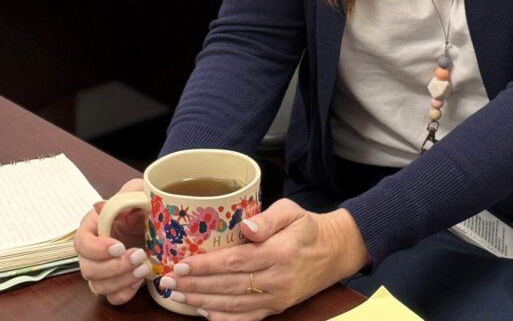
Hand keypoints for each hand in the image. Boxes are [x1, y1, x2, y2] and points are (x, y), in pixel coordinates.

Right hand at [74, 177, 148, 303]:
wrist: (161, 220)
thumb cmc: (144, 202)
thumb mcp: (138, 192)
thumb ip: (123, 196)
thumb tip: (99, 206)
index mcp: (93, 226)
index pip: (81, 242)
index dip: (97, 248)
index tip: (119, 247)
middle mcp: (93, 251)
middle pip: (88, 268)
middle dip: (113, 267)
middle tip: (139, 255)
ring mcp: (103, 269)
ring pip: (98, 286)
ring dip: (121, 281)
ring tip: (144, 269)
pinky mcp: (117, 282)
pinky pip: (112, 297)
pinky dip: (124, 293)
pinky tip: (139, 282)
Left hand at [156, 198, 367, 319]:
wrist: (335, 252)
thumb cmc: (307, 226)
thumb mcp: (292, 211)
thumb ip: (269, 218)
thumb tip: (245, 227)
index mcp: (279, 253)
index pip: (235, 261)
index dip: (205, 266)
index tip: (181, 264)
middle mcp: (276, 280)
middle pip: (228, 286)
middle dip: (195, 285)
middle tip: (168, 281)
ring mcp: (276, 298)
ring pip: (233, 305)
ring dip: (202, 301)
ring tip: (177, 295)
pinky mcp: (277, 308)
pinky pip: (246, 318)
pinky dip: (222, 319)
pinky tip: (203, 312)